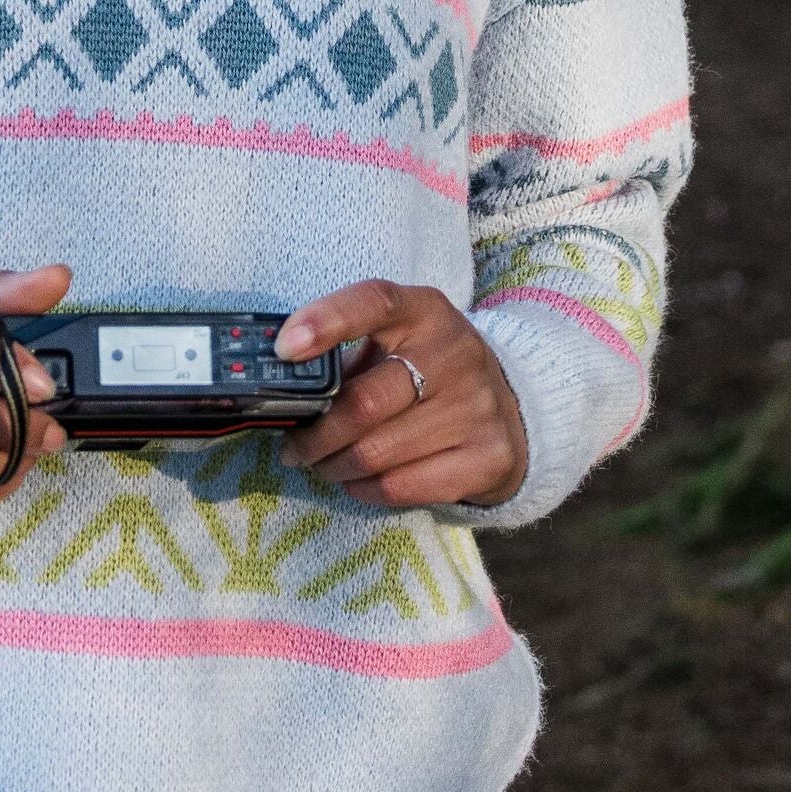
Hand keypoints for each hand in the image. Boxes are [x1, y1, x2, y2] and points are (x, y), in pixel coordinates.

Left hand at [274, 283, 527, 510]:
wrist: (510, 411)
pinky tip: (357, 480)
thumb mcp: (398, 341)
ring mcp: (477, 408)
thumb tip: (280, 382)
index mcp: (425, 311)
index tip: (284, 348)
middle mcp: (455, 354)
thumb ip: (347, 351)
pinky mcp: (487, 458)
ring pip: (375, 453)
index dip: (326, 321)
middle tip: (293, 448)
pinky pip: (399, 487)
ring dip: (332, 466)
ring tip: (322, 464)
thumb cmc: (427, 371)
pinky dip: (363, 489)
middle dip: (314, 435)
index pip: (375, 302)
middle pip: (363, 403)